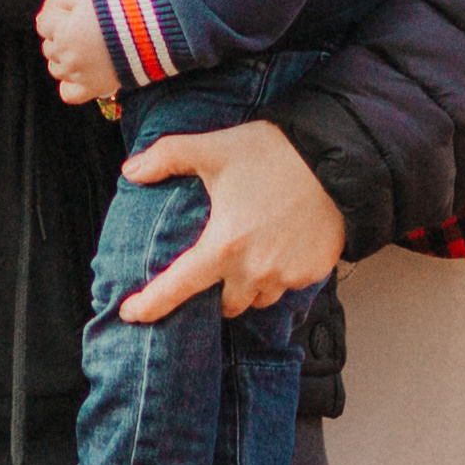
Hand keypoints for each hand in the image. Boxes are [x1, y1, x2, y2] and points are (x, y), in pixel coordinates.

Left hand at [36, 0, 115, 102]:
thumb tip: (43, 16)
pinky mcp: (94, 88)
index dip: (56, 15)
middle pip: (49, 47)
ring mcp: (80, 74)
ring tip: (84, 49)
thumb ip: (59, 2)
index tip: (72, 13)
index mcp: (64, 31)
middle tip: (83, 30)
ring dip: (64, 59)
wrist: (150, 29)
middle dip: (60, 36)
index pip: (43, 24)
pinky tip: (80, 72)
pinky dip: (70, 84)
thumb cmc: (118, 7)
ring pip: (56, 69)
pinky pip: (68, 94)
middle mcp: (68, 56)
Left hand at [117, 120, 347, 321]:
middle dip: (217, 289)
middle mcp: (254, 270)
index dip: (151, 304)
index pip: (178, 286)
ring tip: (249, 253)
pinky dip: (278, 274)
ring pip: (258, 299)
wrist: (334, 158)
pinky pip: (287, 287)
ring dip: (248, 285)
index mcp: (223, 245)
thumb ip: (166, 158)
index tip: (130, 315)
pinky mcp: (313, 274)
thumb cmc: (271, 152)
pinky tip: (279, 246)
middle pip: (225, 303)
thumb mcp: (211, 149)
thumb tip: (130, 171)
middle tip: (216, 263)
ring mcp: (287, 276)